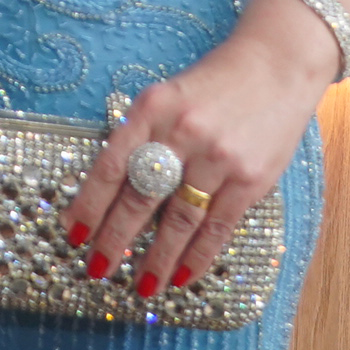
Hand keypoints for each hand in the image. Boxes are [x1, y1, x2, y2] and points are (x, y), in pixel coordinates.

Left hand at [59, 0, 339, 297]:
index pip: (110, 165)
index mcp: (151, 108)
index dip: (89, 204)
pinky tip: (183, 275)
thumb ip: (142, 135)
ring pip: (179, 220)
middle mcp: (182, 133)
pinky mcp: (251, 178)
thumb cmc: (213, 83)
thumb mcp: (166, 95)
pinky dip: (199, 256)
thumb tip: (111, 191)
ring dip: (157, 259)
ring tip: (142, 286)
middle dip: (115, 239)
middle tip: (98, 268)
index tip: (73, 233)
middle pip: (140, 197)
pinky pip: (218, 227)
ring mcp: (218, 157)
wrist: (276, 63)